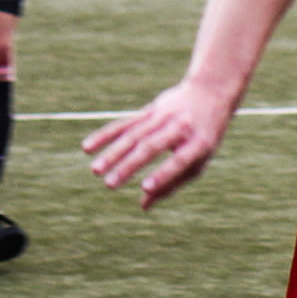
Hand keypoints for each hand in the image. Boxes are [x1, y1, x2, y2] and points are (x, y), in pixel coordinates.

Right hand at [82, 78, 237, 209]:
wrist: (209, 92)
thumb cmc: (204, 136)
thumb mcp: (199, 160)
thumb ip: (173, 183)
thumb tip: (144, 205)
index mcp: (199, 142)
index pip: (180, 159)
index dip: (163, 174)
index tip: (145, 188)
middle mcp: (180, 127)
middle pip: (150, 147)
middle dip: (128, 166)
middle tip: (110, 185)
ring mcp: (163, 116)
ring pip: (133, 135)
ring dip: (112, 153)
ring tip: (95, 170)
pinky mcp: (149, 110)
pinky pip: (124, 123)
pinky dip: (105, 135)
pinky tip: (88, 147)